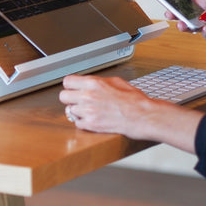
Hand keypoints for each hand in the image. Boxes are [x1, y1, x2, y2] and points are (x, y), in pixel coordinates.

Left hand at [59, 74, 202, 152]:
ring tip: (89, 110)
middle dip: (70, 98)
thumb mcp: (116, 81)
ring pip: (69, 111)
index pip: (67, 81)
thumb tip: (90, 82)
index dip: (70, 85)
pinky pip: (77, 123)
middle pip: (63, 96)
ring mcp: (88, 111)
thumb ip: (99, 81)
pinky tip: (93, 119)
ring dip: (77, 111)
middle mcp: (88, 96)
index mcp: (93, 83)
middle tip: (78, 100)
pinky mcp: (91, 125)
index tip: (73, 88)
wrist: (142, 115)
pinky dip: (83, 122)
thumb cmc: (133, 99)